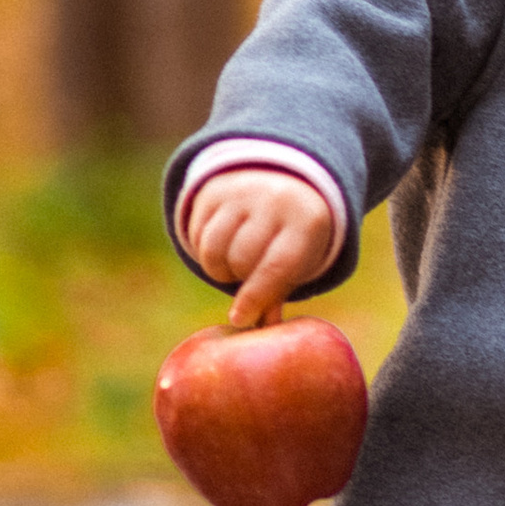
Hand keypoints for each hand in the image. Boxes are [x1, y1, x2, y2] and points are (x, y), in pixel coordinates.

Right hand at [184, 169, 338, 330]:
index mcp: (306, 222)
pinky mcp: (214, 191)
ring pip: (214, 250)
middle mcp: (275, 200)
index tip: (239, 318)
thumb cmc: (293, 237)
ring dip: (219, 268)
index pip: (277, 266)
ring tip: (234, 263)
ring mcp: (243, 192)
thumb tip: (262, 324)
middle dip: (240, 277)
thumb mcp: (299, 260)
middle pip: (241, 259)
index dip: (256, 296)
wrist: (283, 182)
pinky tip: (223, 244)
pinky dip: (205, 251)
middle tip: (249, 274)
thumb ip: (279, 291)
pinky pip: (198, 236)